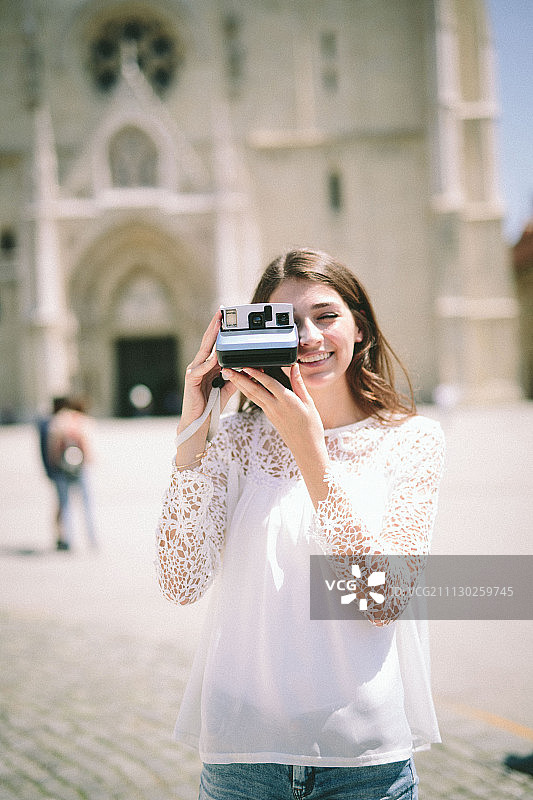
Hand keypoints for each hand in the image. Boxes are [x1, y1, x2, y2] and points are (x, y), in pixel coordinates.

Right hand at [178, 310, 236, 433]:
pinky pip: (200, 369)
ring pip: (204, 351)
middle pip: (208, 342)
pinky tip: (214, 357)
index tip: (227, 319)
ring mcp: (194, 371)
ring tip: (218, 325)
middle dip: (215, 326)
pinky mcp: (190, 379)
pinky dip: (208, 363)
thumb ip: (237, 376)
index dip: (221, 331)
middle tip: (221, 312)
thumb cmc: (211, 404)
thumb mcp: (229, 387)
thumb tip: (250, 367)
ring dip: (211, 337)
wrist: (199, 421)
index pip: (215, 344)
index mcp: (209, 365)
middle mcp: (200, 365)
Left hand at [221, 364, 329, 503]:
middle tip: (226, 369)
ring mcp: (270, 412)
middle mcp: (276, 407)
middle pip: (254, 390)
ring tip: (230, 375)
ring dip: (239, 385)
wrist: (306, 448)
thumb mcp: (309, 402)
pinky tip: (243, 385)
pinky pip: (256, 401)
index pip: (269, 384)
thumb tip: (294, 366)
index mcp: (287, 401)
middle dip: (239, 379)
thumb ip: (298, 383)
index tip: (246, 366)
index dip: (256, 374)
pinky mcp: (269, 416)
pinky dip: (248, 392)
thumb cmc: (311, 426)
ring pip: (252, 396)